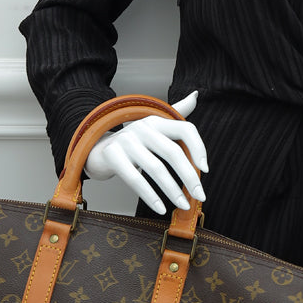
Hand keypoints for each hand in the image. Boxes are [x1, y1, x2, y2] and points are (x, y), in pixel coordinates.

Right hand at [83, 91, 207, 214]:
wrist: (96, 149)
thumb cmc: (133, 141)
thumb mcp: (154, 127)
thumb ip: (176, 112)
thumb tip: (196, 94)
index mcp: (156, 120)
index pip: (186, 129)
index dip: (199, 149)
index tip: (205, 170)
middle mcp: (142, 127)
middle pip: (173, 152)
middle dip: (189, 177)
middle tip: (200, 196)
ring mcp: (126, 140)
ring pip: (156, 168)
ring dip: (173, 190)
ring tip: (183, 204)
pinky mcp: (112, 156)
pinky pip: (135, 179)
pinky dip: (150, 196)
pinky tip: (160, 208)